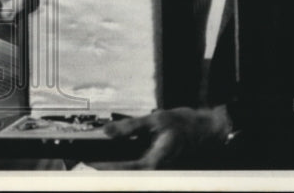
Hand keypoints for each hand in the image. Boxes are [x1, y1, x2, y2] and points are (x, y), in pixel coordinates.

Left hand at [94, 106, 230, 169]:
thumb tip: (107, 132)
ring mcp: (157, 168)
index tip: (89, 161)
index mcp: (156, 162)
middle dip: (106, 167)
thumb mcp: (155, 119)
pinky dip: (124, 161)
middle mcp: (156, 169)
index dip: (106, 167)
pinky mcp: (157, 164)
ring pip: (131, 171)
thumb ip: (130, 127)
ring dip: (114, 165)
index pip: (126, 169)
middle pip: (127, 174)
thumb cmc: (184, 124)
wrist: (207, 129)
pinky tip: (113, 154)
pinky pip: (137, 166)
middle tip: (86, 159)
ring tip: (95, 156)